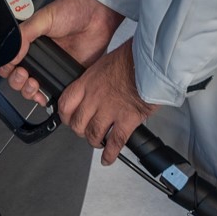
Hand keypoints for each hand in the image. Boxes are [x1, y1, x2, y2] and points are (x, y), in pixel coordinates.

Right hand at [0, 0, 123, 107]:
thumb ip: (25, 34)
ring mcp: (52, 66)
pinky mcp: (67, 75)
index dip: (8, 67)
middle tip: (24, 75)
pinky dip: (46, 97)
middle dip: (17, 81)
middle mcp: (40, 55)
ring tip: (34, 84)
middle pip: (19, 77)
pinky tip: (44, 96)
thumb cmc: (73, 10)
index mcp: (30, 41)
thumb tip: (12, 54)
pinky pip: (53, 91)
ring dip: (28, 91)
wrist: (98, 16)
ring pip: (33, 87)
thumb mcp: (43, 18)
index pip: (11, 60)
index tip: (12, 68)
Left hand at [60, 39, 155, 165]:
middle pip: (78, 123)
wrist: (151, 61)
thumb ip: (97, 78)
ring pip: (94, 134)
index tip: (68, 118)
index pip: (66, 103)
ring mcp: (110, 110)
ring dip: (95, 142)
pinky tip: (108, 158)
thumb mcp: (105, 62)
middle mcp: (95, 97)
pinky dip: (110, 154)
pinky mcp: (127, 119)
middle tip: (85, 131)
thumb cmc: (132, 58)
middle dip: (81, 130)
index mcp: (88, 82)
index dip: (65, 115)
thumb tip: (98, 85)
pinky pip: (115, 142)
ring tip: (99, 142)